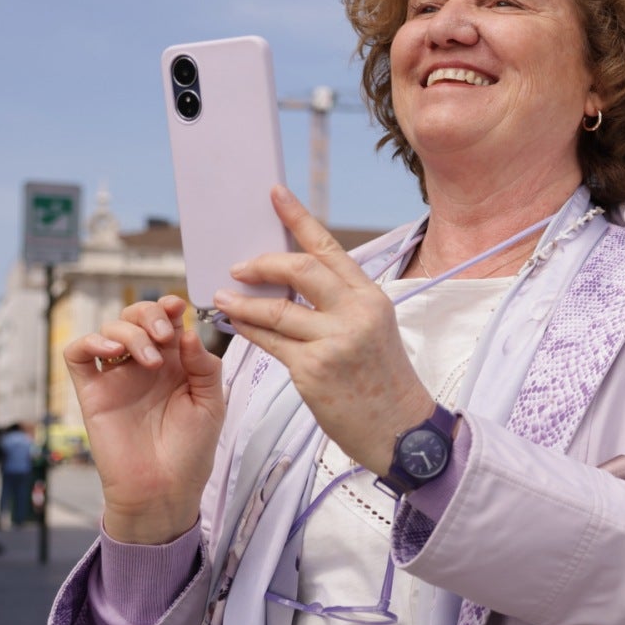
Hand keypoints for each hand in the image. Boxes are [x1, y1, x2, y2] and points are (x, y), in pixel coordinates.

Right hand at [62, 295, 223, 543]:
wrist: (164, 489)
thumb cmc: (191, 451)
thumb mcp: (211, 403)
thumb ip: (204, 366)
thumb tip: (187, 332)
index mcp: (176, 364)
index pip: (166, 321)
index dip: (169, 307)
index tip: (179, 306)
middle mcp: (144, 366)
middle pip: (135, 318)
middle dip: (150, 314)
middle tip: (165, 334)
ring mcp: (116, 377)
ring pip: (109, 330)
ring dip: (130, 332)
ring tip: (152, 360)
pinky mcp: (92, 392)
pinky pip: (77, 355)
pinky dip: (89, 341)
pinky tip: (109, 349)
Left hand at [214, 186, 434, 478]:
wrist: (401, 430)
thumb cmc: (382, 381)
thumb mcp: (371, 330)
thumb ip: (338, 304)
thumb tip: (291, 282)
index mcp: (371, 297)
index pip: (329, 248)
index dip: (298, 218)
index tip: (275, 194)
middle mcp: (356, 312)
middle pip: (301, 268)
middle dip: (263, 262)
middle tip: (239, 266)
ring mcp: (336, 340)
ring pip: (277, 307)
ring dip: (243, 301)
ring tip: (224, 297)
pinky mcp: (314, 369)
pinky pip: (270, 342)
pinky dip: (248, 330)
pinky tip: (235, 325)